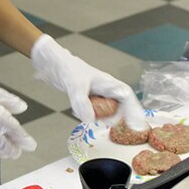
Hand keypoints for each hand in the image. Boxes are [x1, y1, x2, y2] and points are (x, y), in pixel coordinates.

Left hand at [31, 34, 147, 129]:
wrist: (51, 63)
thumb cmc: (66, 67)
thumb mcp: (75, 85)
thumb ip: (82, 103)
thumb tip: (90, 120)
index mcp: (108, 83)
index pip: (127, 97)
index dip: (134, 112)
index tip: (137, 126)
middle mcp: (105, 89)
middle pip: (118, 108)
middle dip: (111, 117)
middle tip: (101, 122)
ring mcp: (96, 95)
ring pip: (104, 112)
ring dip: (97, 117)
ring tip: (83, 112)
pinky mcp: (86, 99)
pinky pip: (92, 112)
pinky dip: (86, 115)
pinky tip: (75, 110)